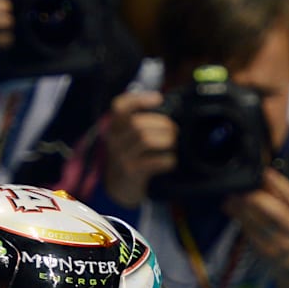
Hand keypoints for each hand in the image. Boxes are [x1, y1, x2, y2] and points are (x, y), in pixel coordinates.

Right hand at [102, 89, 176, 206]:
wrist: (118, 188)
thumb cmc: (130, 156)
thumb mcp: (127, 137)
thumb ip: (141, 121)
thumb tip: (168, 104)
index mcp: (114, 126)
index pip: (120, 106)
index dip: (139, 99)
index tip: (159, 99)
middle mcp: (114, 139)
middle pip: (138, 123)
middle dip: (162, 124)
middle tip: (174, 130)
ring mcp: (122, 156)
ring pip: (146, 140)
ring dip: (166, 140)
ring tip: (172, 143)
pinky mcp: (132, 172)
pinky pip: (155, 162)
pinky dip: (168, 160)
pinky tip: (170, 160)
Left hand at [223, 168, 288, 276]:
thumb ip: (280, 191)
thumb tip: (263, 176)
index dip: (278, 183)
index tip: (265, 173)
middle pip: (270, 209)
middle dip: (253, 196)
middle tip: (240, 189)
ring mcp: (281, 243)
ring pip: (255, 221)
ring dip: (239, 208)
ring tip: (231, 198)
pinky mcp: (267, 252)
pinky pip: (249, 232)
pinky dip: (238, 219)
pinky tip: (232, 209)